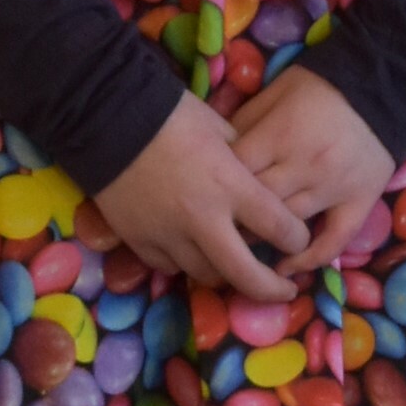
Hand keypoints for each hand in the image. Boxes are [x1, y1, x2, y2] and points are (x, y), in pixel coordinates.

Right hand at [92, 89, 314, 302]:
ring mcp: (168, 235)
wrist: (107, 118)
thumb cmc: (171, 114)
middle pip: (247, 275)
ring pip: (207, 276)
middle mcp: (203, 219)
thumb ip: (244, 161)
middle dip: (272, 289)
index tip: (299, 240)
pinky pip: (170, 267)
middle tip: (286, 291)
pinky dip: (187, 263)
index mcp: (230, 185)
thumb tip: (258, 180)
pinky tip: (194, 253)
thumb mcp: (221, 129)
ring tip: (238, 269)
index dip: (297, 239)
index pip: (280, 228)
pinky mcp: (139, 241)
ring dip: (227, 275)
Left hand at [224, 65, 395, 278]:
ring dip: (263, 241)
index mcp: (280, 135)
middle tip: (216, 228)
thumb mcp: (274, 92)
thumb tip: (213, 155)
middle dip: (233, 219)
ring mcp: (335, 188)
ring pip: (289, 227)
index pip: (236, 173)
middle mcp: (305, 166)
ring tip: (241, 250)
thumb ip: (243, 122)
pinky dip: (309, 259)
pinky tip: (285, 269)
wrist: (382, 84)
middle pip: (258, 206)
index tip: (204, 195)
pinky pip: (335, 241)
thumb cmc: (320, 87)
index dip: (217, 186)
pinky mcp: (360, 202)